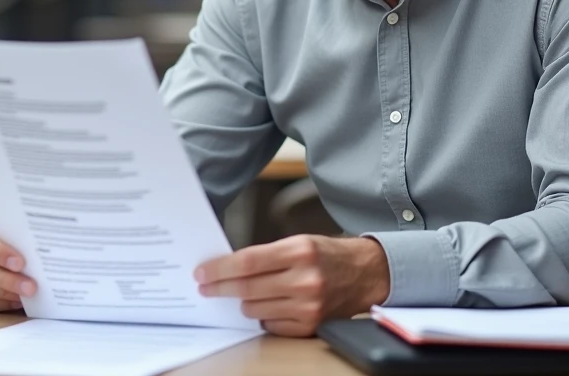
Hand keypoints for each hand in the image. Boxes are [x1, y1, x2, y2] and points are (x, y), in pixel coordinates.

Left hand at [195, 235, 389, 336]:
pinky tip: (267, 305)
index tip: (202, 272)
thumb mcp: (299, 242)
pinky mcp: (311, 326)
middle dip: (220, 288)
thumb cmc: (327, 255)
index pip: (248, 262)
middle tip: (206, 287)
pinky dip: (263, 316)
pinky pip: (270, 325)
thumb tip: (227, 267)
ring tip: (243, 293)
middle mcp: (305, 280)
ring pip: (255, 309)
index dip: (220, 269)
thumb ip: (266, 255)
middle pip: (247, 288)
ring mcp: (309, 306)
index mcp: (300, 251)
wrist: (366, 274)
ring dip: (243, 302)